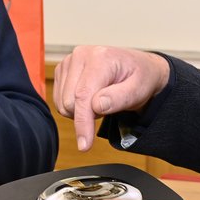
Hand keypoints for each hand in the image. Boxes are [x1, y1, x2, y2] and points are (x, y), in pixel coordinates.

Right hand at [53, 46, 169, 150]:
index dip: (82, 123)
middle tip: (108, 105)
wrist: (138, 68)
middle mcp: (81, 55)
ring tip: (100, 100)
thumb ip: (119, 98)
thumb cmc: (139, 78)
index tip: (85, 144)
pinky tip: (89, 98)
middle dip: (87, 114)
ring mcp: (69, 62)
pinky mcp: (63, 70)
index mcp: (100, 57)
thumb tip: (97, 105)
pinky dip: (74, 107)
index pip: (82, 95)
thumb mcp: (138, 90)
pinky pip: (59, 101)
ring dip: (80, 111)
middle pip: (69, 102)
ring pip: (62, 103)